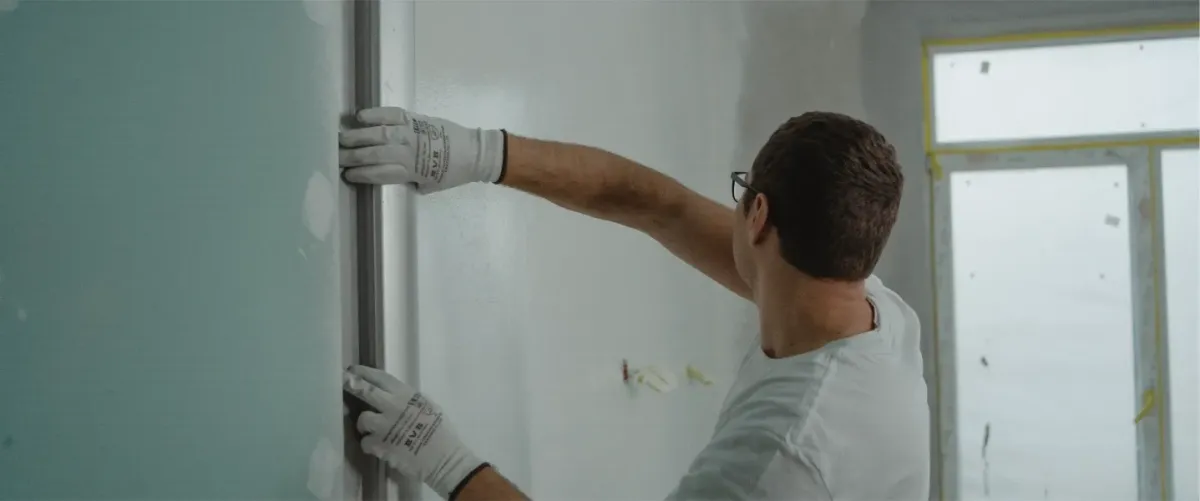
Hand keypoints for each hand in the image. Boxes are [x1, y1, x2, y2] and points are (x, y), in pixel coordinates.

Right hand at [338, 107, 506, 192]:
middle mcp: (407, 151)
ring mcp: (411, 132)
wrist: (474, 152)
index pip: (378, 173)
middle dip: (351, 156)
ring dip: (356, 136)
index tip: (346, 174)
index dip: (360, 174)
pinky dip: (375, 114)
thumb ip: (408, 181)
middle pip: (373, 154)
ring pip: (377, 133)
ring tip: (340, 138)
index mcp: (410, 171)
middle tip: (334, 157)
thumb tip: (388, 176)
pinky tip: (359, 116)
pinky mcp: (416, 117)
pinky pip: (391, 113)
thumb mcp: (430, 185)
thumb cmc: (452, 173)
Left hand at [343, 365, 486, 498]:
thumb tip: (393, 397)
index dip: (364, 372)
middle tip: (342, 383)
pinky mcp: (380, 446)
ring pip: (363, 419)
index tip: (353, 370)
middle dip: (351, 385)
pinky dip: (370, 445)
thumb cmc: (442, 433)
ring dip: (365, 425)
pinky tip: (379, 447)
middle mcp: (393, 406)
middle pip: (365, 391)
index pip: (381, 378)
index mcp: (407, 395)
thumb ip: (409, 400)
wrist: (444, 459)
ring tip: (371, 430)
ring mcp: (385, 426)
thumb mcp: (429, 407)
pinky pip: (365, 442)